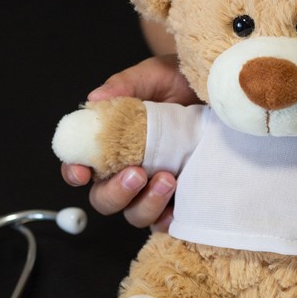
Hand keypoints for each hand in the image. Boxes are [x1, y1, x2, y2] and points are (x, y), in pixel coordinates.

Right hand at [60, 55, 198, 228]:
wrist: (222, 88)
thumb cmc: (179, 81)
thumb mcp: (153, 76)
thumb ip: (125, 86)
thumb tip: (96, 99)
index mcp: (111, 142)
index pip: (81, 164)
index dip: (74, 172)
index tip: (82, 172)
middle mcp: (128, 169)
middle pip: (104, 199)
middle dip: (115, 192)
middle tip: (137, 173)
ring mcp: (153, 186)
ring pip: (134, 214)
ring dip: (145, 204)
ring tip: (168, 179)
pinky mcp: (179, 198)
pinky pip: (165, 221)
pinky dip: (166, 220)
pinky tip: (176, 208)